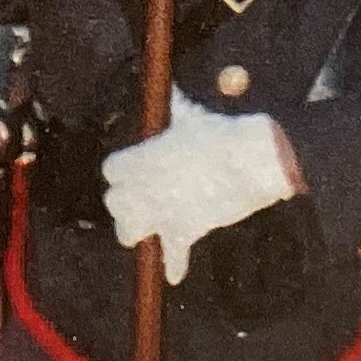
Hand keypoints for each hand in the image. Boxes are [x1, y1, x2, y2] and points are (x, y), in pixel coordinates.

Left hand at [100, 92, 298, 284]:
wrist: (249, 160)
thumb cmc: (219, 132)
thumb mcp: (190, 114)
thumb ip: (174, 105)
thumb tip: (169, 86)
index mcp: (139, 158)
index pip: (111, 170)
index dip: (122, 173)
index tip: (133, 172)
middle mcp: (141, 187)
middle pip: (114, 202)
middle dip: (125, 202)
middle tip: (142, 200)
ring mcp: (160, 212)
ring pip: (128, 232)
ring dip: (137, 231)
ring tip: (147, 230)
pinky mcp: (184, 231)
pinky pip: (172, 256)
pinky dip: (175, 266)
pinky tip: (175, 274)